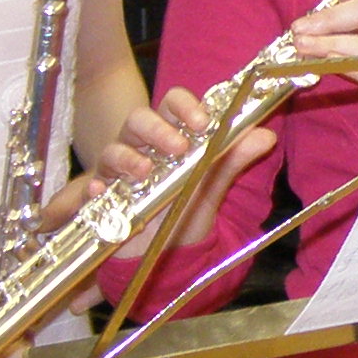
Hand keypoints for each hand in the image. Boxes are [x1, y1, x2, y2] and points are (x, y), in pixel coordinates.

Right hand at [39, 89, 279, 309]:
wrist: (168, 253)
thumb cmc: (187, 208)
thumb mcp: (212, 186)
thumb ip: (233, 159)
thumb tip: (266, 135)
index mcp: (171, 135)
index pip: (172, 104)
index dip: (185, 105)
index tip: (202, 122)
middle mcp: (142, 147)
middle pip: (138, 119)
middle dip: (156, 130)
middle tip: (179, 147)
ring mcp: (119, 170)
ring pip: (112, 150)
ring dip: (126, 157)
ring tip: (144, 170)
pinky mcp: (102, 197)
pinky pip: (91, 188)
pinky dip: (93, 188)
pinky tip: (101, 193)